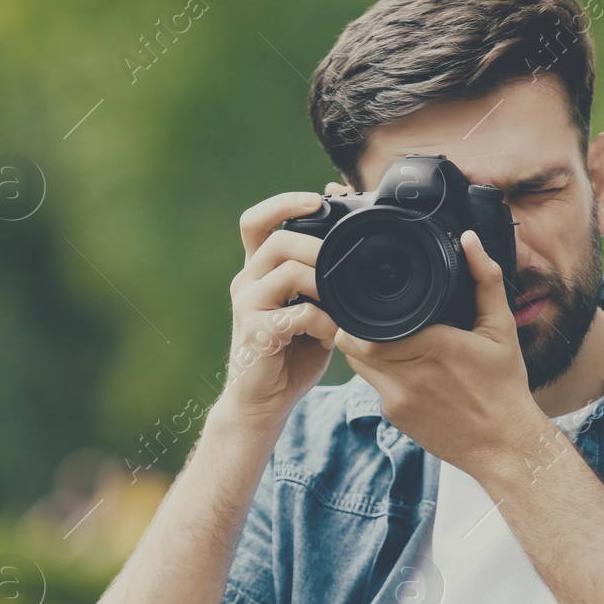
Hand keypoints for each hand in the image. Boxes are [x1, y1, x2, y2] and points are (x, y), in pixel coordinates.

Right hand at [216, 190, 342, 434]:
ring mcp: (248, 307)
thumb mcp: (310, 312)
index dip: (284, 203)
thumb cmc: (288, 357)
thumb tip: (356, 257)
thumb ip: (322, 285)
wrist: (261, 403)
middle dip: (316, 245)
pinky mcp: (255, 333)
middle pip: (276, 240)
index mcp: (258, 272)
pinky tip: (332, 333)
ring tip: (339, 299)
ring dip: (322, 280)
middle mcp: (247, 283)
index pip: (256, 221)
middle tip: (341, 260)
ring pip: (285, 270)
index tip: (317, 200)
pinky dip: (322, 320)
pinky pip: (295, 314)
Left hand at [333, 226, 543, 471]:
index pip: (365, 326)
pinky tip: (404, 366)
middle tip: (375, 314)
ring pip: (357, 365)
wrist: (505, 445)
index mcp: (431, 347)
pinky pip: (373, 387)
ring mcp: (396, 401)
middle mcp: (406, 376)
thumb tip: (471, 241)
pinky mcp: (394, 419)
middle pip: (351, 343)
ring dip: (365, 349)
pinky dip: (380, 373)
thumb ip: (485, 280)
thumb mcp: (501, 328)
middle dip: (357, 326)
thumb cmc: (504, 387)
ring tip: (389, 337)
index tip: (372, 298)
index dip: (359, 311)